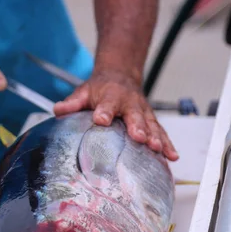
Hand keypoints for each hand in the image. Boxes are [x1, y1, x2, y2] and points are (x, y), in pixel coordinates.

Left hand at [53, 71, 178, 161]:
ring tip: (158, 149)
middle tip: (139, 137)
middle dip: (138, 126)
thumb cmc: (100, 87)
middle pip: (135, 115)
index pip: (107, 104)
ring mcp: (143, 112)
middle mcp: (130, 103)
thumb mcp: (83, 91)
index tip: (101, 119)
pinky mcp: (151, 121)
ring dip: (156, 137)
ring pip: (151, 124)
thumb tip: (57, 110)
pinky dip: (168, 144)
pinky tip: (172, 157)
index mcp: (111, 96)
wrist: (121, 74)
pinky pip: (161, 132)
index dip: (104, 111)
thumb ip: (72, 103)